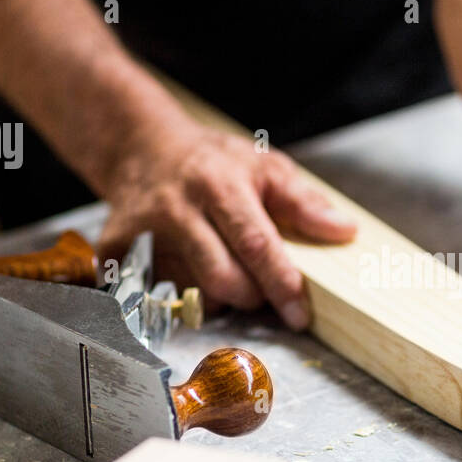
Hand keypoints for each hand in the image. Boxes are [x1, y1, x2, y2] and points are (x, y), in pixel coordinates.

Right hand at [97, 119, 355, 328]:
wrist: (142, 148)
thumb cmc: (213, 163)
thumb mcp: (265, 167)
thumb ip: (304, 202)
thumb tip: (343, 230)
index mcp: (219, 184)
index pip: (256, 244)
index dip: (281, 283)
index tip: (299, 313)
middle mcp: (178, 207)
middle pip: (222, 277)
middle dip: (251, 297)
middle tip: (260, 288)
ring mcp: (144, 230)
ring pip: (191, 292)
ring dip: (217, 295)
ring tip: (221, 265)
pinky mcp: (117, 248)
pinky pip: (158, 294)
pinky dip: (181, 293)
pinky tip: (187, 268)